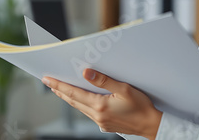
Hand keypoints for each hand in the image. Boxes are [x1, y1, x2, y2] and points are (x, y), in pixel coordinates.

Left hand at [42, 69, 162, 139]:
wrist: (151, 124)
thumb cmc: (141, 106)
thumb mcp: (124, 88)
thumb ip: (104, 80)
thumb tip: (86, 73)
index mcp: (100, 106)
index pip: (73, 93)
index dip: (59, 85)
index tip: (47, 79)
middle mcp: (97, 116)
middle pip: (73, 102)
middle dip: (60, 91)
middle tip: (49, 82)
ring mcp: (100, 122)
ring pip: (79, 108)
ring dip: (69, 98)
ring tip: (60, 90)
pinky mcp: (105, 125)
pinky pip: (88, 113)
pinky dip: (80, 104)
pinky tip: (80, 100)